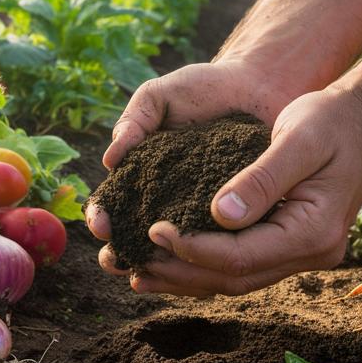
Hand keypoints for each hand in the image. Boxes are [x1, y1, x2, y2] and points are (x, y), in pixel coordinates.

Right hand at [87, 58, 299, 277]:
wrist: (259, 86)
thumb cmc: (205, 87)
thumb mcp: (162, 95)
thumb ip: (135, 120)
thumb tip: (109, 160)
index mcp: (142, 171)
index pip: (114, 201)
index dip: (103, 215)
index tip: (103, 225)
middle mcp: (167, 197)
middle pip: (136, 234)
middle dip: (121, 251)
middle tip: (116, 262)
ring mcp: (200, 210)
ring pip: (175, 248)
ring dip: (159, 266)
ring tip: (147, 276)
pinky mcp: (235, 217)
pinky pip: (217, 244)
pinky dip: (205, 260)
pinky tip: (197, 273)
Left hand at [91, 86, 361, 295]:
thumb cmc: (330, 120)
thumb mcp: (298, 138)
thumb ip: (261, 177)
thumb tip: (218, 216)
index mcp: (315, 231)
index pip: (243, 255)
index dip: (194, 248)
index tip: (153, 229)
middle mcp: (312, 253)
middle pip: (236, 278)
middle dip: (182, 272)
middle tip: (132, 261)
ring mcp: (303, 254)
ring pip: (237, 279)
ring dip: (187, 277)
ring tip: (138, 270)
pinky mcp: (289, 245)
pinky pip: (243, 265)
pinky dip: (205, 265)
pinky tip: (170, 259)